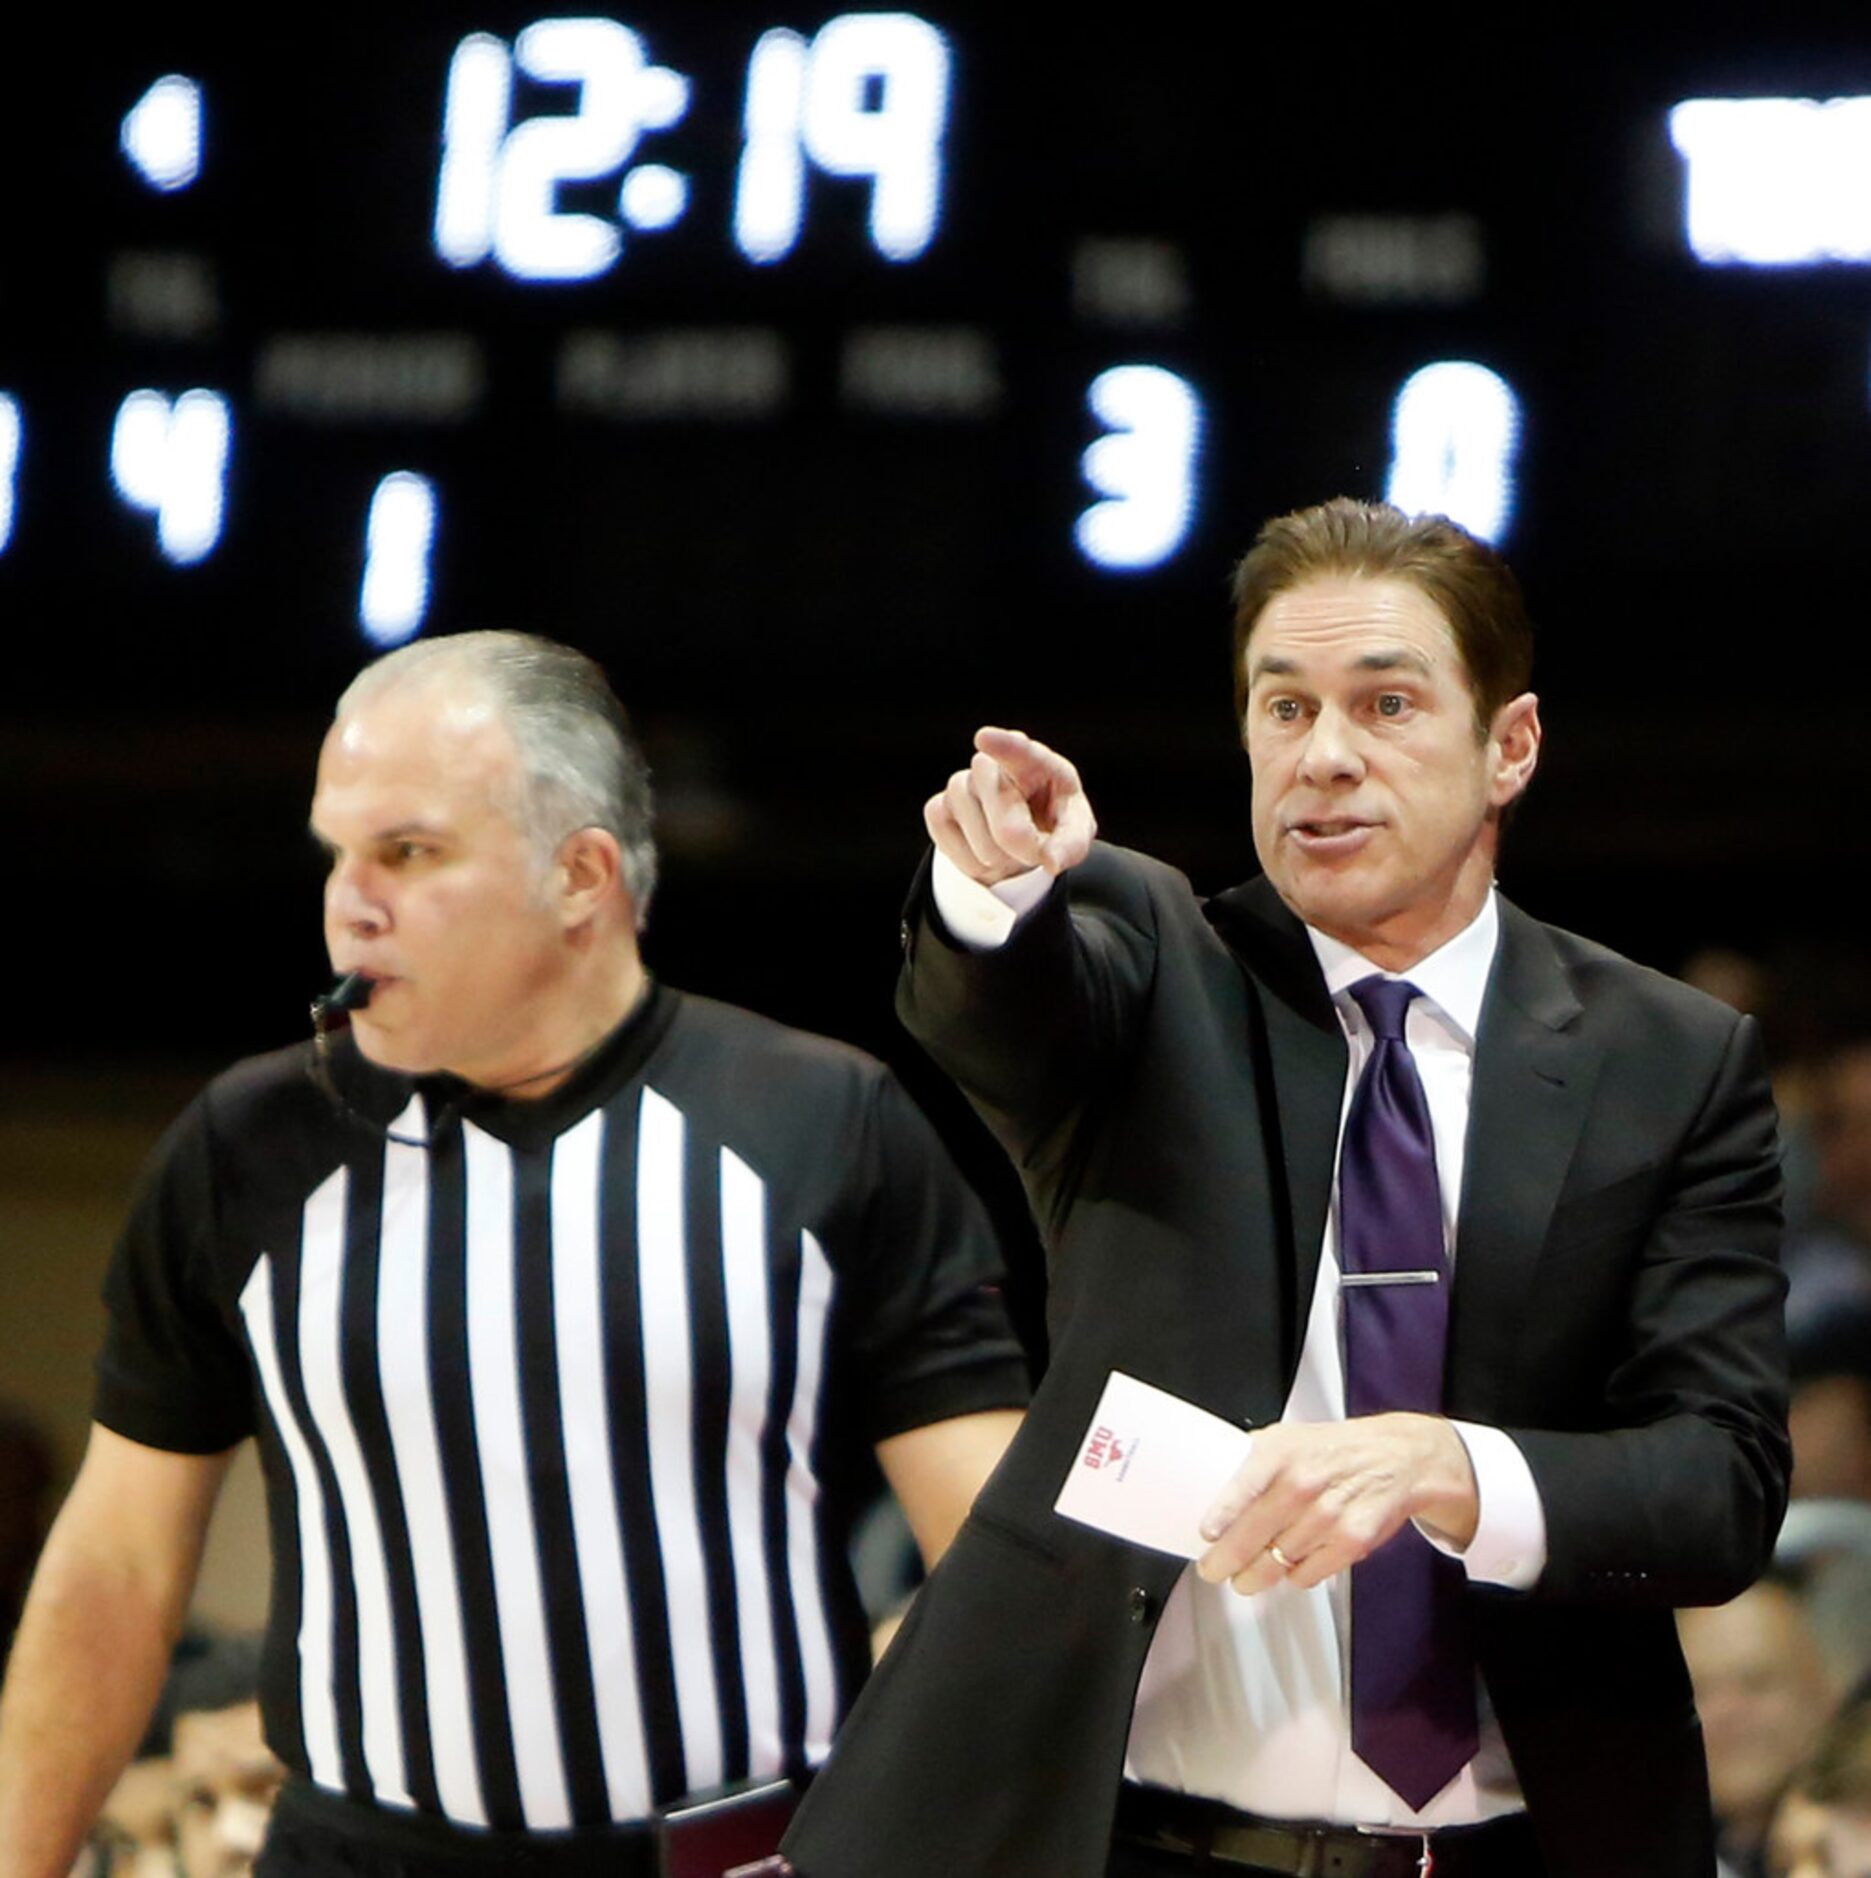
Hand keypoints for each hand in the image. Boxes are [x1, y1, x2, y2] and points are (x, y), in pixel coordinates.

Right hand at [924, 727, 1096, 885]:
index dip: (1003, 745)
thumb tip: (1051, 862)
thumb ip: (1070, 846)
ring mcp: (961, 784)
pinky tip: (984, 857)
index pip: (1019, 750)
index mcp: (1036, 764)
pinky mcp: (938, 807)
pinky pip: (944, 835)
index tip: (984, 739)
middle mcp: (993, 765)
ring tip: (1009, 855)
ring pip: (970, 821)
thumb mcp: (1074, 835)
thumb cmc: (1051, 827)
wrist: (1020, 842)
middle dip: (1016, 836)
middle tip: (1032, 853)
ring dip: (993, 854)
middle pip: (997, 797)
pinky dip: (968, 860)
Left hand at [1194, 1414, 1478, 1596]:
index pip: (1241, 1489)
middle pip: (1252, 1537)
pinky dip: (1292, 1576)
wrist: (1397, 1458)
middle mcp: (1303, 1484)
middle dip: (1225, 1562)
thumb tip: (1213, 1481)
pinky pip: (1306, 1575)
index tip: (1205, 1536)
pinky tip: (1288, 1567)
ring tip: (1245, 1577)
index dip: (1221, 1517)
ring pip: (1276, 1563)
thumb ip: (1252, 1459)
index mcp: (1281, 1454)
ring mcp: (1329, 1515)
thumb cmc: (1335, 1449)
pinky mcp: (1352, 1542)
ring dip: (1256, 1576)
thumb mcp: (1288, 1437)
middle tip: (1213, 1570)